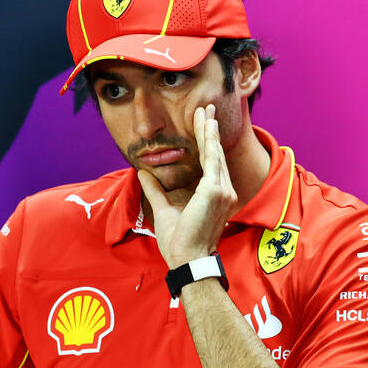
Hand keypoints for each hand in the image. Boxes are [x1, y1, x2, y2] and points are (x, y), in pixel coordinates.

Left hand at [138, 105, 237, 267]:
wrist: (188, 258)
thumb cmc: (179, 241)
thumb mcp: (163, 210)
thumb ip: (156, 190)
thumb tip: (143, 172)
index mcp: (215, 196)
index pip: (211, 163)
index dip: (208, 143)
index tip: (204, 125)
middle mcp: (224, 191)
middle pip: (215, 153)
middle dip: (209, 130)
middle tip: (206, 109)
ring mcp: (222, 190)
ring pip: (214, 153)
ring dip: (209, 130)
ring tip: (205, 111)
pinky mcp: (215, 190)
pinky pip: (212, 160)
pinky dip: (209, 141)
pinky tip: (207, 126)